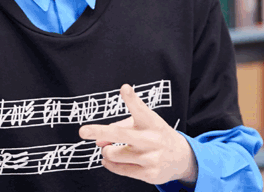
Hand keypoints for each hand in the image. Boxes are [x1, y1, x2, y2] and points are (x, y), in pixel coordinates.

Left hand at [78, 84, 197, 185]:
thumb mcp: (142, 123)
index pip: (140, 108)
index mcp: (151, 121)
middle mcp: (151, 139)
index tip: (125, 88)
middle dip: (101, 132)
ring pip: (114, 154)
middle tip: (82, 130)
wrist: (181, 157)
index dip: (131, 99)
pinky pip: (119, 169)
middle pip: (121, 134)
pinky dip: (109, 163)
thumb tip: (98, 141)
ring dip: (106, 151)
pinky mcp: (149, 174)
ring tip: (111, 148)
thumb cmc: (154, 134)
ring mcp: (151, 158)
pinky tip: (109, 160)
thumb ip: (119, 127)